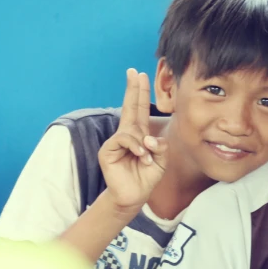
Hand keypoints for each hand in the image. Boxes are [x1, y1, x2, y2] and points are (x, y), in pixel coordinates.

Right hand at [99, 69, 167, 212]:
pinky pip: (123, 139)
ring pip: (131, 129)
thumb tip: (149, 138)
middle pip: (130, 107)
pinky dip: (135, 147)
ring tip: (147, 158)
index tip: (140, 75)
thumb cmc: (146, 177)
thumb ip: (160, 146)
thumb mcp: (160, 161)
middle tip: (134, 72)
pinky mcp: (107, 151)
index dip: (140, 92)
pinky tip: (141, 156)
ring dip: (142, 143)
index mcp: (139, 134)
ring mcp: (115, 142)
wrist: (134, 196)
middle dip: (133, 89)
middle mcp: (126, 135)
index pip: (139, 109)